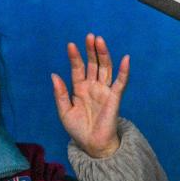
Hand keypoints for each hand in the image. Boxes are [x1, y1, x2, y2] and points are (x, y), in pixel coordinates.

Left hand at [51, 34, 128, 157]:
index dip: (75, 57)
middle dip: (91, 50)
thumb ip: (60, 93)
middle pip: (93, 64)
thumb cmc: (78, 129)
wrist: (91, 144)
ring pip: (105, 68)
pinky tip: (125, 58)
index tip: (70, 45)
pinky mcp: (115, 98)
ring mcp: (104, 91)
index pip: (78, 68)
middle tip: (89, 36)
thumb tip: (54, 75)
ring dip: (103, 54)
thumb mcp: (64, 111)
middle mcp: (93, 87)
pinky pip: (120, 82)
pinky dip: (124, 70)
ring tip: (99, 40)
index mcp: (79, 89)